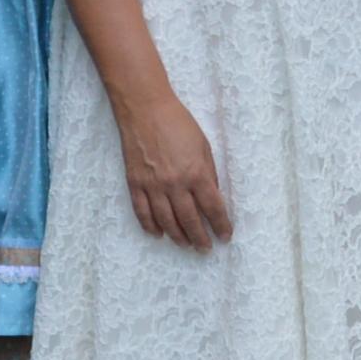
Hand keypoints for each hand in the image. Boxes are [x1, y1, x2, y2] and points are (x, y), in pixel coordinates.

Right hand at [115, 84, 232, 249]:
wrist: (145, 110)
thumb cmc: (179, 124)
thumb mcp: (204, 146)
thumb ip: (209, 173)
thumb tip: (212, 196)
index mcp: (197, 173)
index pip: (213, 208)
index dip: (220, 225)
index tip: (225, 236)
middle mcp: (175, 184)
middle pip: (190, 220)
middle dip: (200, 238)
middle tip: (205, 248)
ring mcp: (153, 186)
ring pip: (166, 221)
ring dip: (178, 237)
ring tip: (185, 245)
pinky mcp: (135, 184)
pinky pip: (143, 212)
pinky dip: (150, 226)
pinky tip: (159, 234)